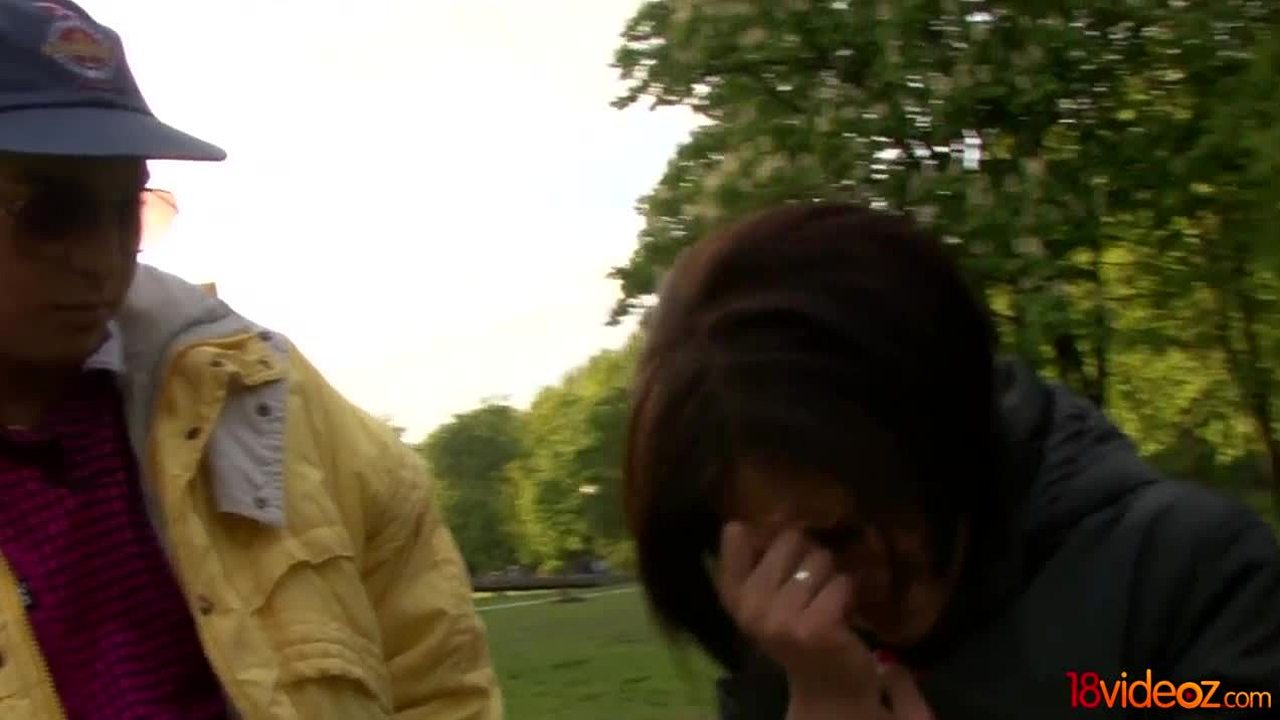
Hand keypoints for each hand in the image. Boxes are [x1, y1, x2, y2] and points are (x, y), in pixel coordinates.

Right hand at [715, 522, 934, 719]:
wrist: (827, 684)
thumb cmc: (798, 628)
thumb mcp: (768, 596)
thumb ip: (759, 557)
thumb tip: (755, 515)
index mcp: (734, 594)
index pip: (736, 537)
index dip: (765, 526)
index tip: (778, 528)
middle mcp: (751, 608)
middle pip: (790, 538)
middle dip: (809, 554)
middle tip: (811, 583)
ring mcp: (781, 619)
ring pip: (820, 559)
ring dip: (831, 576)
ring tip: (826, 599)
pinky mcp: (815, 627)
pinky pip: (841, 581)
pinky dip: (847, 592)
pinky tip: (840, 612)